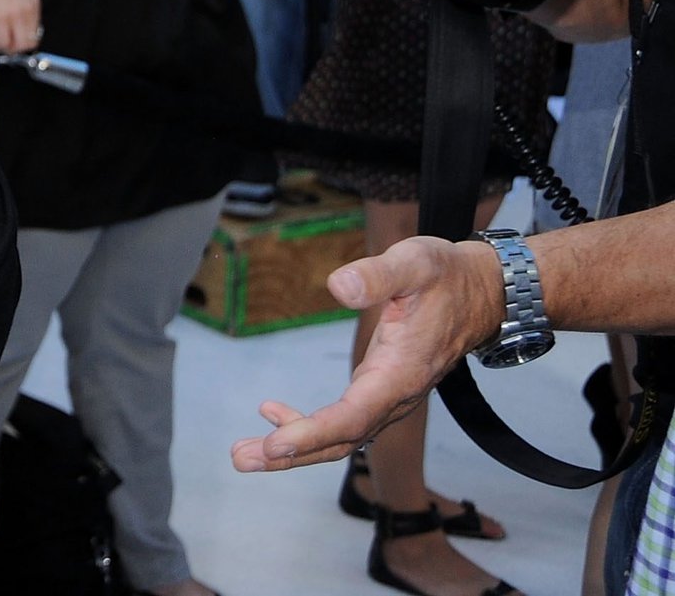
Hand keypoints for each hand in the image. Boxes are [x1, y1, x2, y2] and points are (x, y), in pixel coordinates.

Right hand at [0, 0, 40, 52]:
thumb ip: (20, 2)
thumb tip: (18, 19)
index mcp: (32, 0)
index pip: (36, 32)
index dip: (22, 39)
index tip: (12, 39)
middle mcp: (27, 7)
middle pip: (29, 41)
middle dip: (15, 47)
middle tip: (3, 43)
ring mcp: (15, 13)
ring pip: (18, 44)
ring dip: (5, 46)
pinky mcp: (0, 17)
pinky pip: (3, 41)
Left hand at [230, 236, 500, 472]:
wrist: (482, 292)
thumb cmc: (446, 276)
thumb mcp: (415, 264)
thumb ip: (377, 276)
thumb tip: (338, 287)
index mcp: (401, 373)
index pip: (352, 416)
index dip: (312, 434)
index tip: (275, 446)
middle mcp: (396, 396)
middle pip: (342, 440)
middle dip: (292, 456)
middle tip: (242, 459)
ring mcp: (390, 398)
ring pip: (341, 437)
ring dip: (295, 449)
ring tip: (245, 452)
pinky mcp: (382, 391)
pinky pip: (344, 421)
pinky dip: (308, 426)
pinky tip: (271, 411)